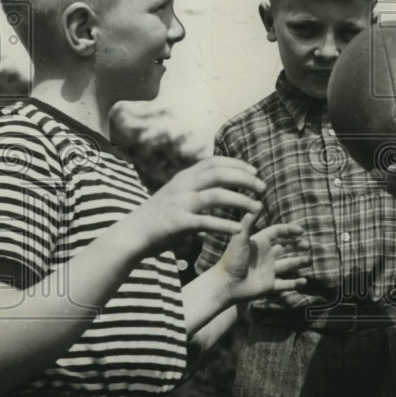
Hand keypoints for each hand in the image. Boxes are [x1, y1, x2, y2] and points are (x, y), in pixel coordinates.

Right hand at [129, 156, 268, 252]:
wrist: (133, 234)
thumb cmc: (160, 216)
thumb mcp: (178, 193)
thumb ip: (197, 186)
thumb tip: (223, 181)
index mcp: (184, 177)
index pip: (215, 162)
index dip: (237, 164)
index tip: (255, 171)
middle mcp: (183, 186)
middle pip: (220, 174)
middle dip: (245, 179)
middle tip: (263, 188)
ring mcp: (180, 203)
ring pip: (217, 195)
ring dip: (241, 201)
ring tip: (258, 208)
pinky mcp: (178, 223)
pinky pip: (206, 222)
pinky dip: (224, 225)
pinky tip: (239, 229)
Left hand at [217, 213, 310, 302]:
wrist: (225, 284)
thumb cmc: (231, 260)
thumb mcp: (240, 238)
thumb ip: (248, 221)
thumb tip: (258, 203)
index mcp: (260, 243)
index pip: (278, 233)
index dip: (290, 231)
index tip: (301, 231)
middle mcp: (265, 255)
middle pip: (285, 247)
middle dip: (297, 245)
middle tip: (307, 245)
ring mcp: (268, 270)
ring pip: (288, 264)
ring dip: (299, 262)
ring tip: (310, 260)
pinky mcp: (269, 285)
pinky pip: (285, 284)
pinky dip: (294, 283)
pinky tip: (304, 281)